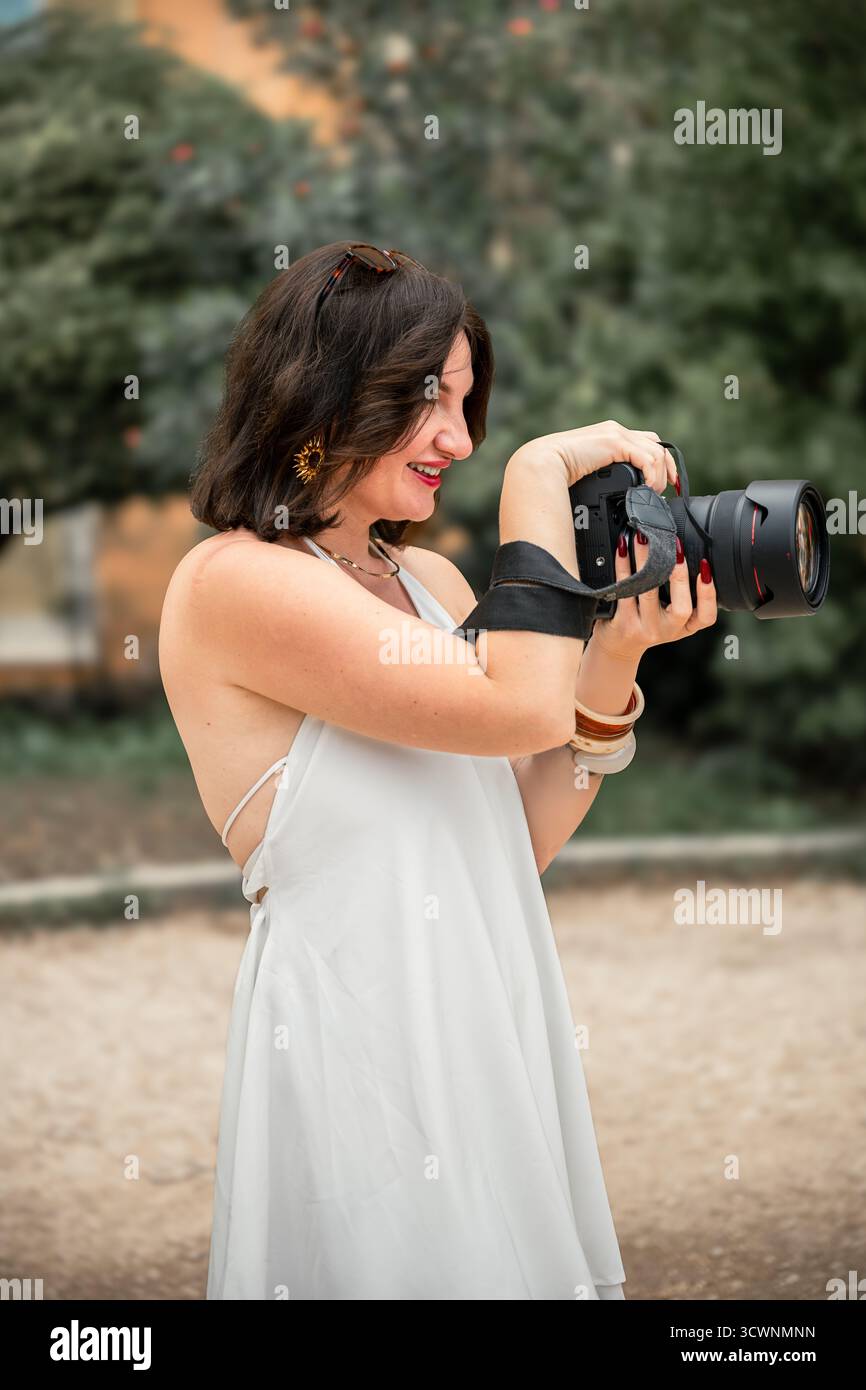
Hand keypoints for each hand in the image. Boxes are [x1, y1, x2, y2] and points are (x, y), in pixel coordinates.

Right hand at [513, 419, 677, 491]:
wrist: (539, 466)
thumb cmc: (555, 478)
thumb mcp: (588, 479)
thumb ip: (603, 481)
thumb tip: (613, 501)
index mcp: (609, 439)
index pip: (646, 444)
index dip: (661, 464)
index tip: (667, 485)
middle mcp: (615, 432)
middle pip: (657, 444)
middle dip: (668, 468)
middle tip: (668, 490)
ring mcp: (615, 433)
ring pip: (656, 451)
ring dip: (659, 476)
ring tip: (651, 494)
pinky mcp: (613, 440)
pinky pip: (646, 457)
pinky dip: (652, 474)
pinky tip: (646, 488)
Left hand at [591, 530, 718, 661]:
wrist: (618, 647)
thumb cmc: (647, 625)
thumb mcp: (671, 619)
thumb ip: (683, 596)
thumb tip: (682, 554)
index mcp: (684, 626)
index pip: (707, 617)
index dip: (709, 595)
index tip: (705, 570)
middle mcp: (667, 630)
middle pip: (681, 608)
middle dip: (680, 575)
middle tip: (675, 548)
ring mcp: (645, 628)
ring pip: (648, 593)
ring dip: (646, 561)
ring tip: (644, 539)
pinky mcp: (623, 623)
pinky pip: (624, 591)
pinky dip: (623, 567)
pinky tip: (622, 550)